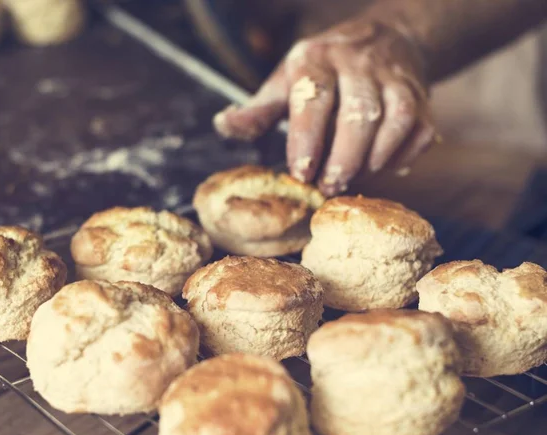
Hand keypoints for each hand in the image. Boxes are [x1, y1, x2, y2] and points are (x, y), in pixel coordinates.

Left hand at [213, 19, 436, 195]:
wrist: (386, 38)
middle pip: (359, 115)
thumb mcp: (285, 82)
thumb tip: (222, 125)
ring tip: (356, 180)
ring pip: (396, 120)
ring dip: (375, 158)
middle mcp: (358, 64)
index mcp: (317, 61)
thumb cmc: (324, 72)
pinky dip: (404, 154)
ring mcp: (395, 79)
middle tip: (329, 187)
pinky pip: (420, 128)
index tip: (302, 173)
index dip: (308, 139)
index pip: (314, 99)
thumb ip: (258, 110)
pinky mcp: (421, 96)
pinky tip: (386, 167)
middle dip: (344, 158)